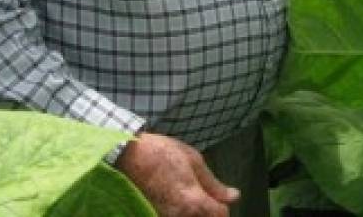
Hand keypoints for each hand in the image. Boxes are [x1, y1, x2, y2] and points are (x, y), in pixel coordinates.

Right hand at [115, 132, 239, 216]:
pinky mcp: (153, 216)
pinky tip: (176, 200)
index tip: (218, 196)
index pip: (221, 215)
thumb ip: (213, 184)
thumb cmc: (161, 153)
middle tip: (204, 197)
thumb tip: (234, 196)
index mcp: (195, 201)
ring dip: (194, 212)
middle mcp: (181, 216)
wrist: (128, 156)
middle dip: (209, 211)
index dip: (222, 204)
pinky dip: (180, 212)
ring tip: (187, 196)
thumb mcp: (193, 160)